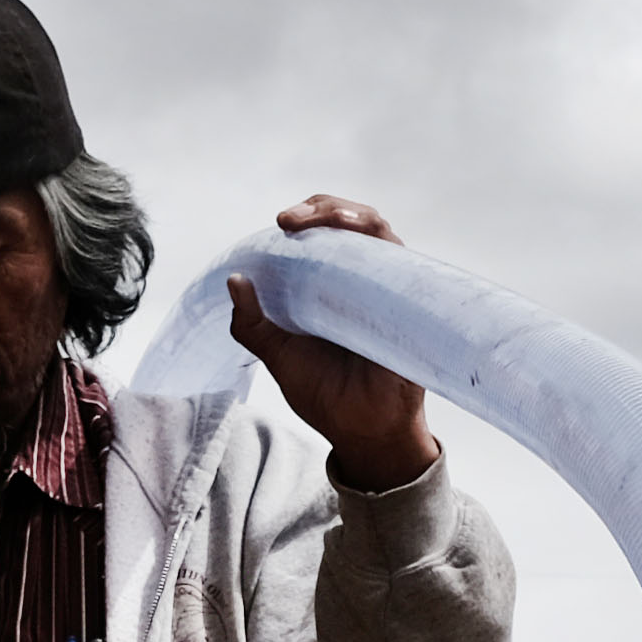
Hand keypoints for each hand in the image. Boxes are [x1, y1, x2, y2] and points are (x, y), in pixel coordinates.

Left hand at [228, 194, 440, 490]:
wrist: (362, 433)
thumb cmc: (326, 395)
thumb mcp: (278, 356)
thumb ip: (253, 325)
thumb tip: (234, 281)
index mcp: (330, 286)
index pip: (322, 233)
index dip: (304, 218)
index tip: (278, 224)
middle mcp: (360, 280)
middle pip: (349, 221)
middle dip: (320, 208)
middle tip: (288, 221)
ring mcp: (386, 288)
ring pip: (375, 230)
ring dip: (348, 214)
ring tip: (318, 219)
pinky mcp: (407, 303)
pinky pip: (400, 260)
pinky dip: (380, 242)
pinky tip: (358, 236)